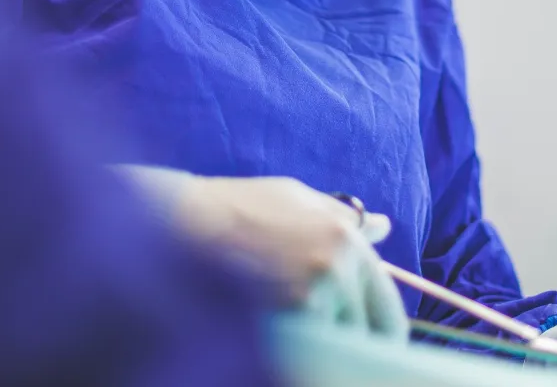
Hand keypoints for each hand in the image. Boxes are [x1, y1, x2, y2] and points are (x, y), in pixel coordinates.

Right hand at [166, 175, 406, 338]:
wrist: (170, 224)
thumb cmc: (230, 207)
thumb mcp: (292, 197)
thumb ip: (341, 216)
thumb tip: (383, 225)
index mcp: (345, 240)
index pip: (386, 312)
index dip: (375, 334)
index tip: (361, 346)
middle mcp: (335, 270)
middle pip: (366, 337)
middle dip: (349, 343)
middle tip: (319, 342)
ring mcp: (306, 300)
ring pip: (334, 351)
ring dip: (317, 348)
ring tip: (285, 333)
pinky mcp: (278, 325)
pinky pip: (306, 359)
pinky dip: (297, 357)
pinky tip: (274, 343)